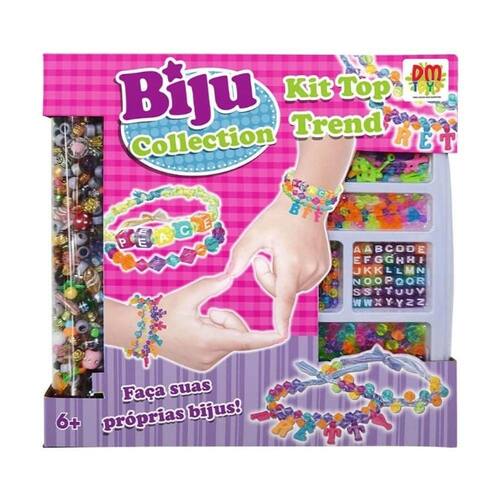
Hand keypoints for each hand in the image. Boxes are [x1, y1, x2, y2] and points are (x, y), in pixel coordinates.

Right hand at [158, 274, 283, 370]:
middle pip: (238, 335)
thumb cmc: (162, 313)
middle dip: (229, 319)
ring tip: (200, 321)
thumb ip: (211, 286)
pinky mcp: (203, 365)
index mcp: (208, 341)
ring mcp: (206, 364)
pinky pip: (222, 346)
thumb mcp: (187, 295)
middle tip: (209, 312)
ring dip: (221, 326)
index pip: (246, 341)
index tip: (283, 334)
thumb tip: (231, 277)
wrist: (141, 333)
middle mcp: (210, 357)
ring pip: (230, 340)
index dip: (267, 337)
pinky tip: (197, 330)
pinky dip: (216, 335)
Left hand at [226, 192, 331, 335]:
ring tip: (279, 254)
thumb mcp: (255, 233)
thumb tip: (227, 276)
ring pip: (292, 289)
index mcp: (291, 262)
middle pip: (281, 292)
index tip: (280, 335)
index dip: (281, 318)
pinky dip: (292, 275)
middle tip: (263, 258)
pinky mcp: (324, 268)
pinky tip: (290, 256)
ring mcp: (319, 269)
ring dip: (281, 278)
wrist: (306, 203)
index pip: (284, 297)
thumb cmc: (278, 217)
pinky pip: (302, 283)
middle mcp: (308, 268)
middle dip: (268, 280)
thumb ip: (240, 256)